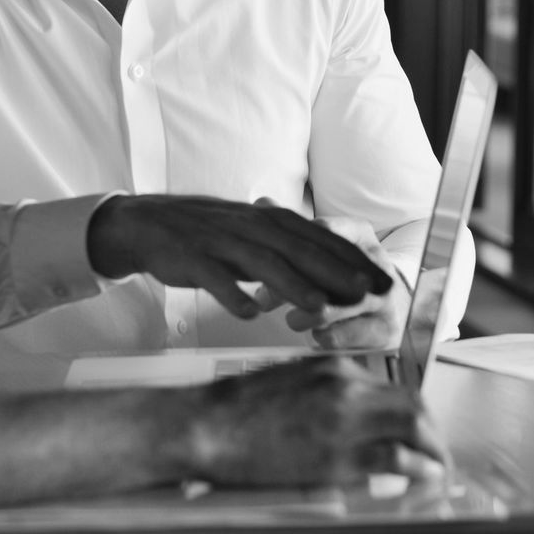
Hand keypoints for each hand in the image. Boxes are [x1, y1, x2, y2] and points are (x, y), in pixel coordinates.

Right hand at [86, 195, 392, 319]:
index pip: (321, 238)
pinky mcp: (192, 258)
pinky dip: (232, 294)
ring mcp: (221, 242)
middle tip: (365, 294)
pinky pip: (214, 277)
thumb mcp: (254, 234)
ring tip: (318, 308)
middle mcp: (250, 227)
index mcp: (269, 220)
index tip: (382, 282)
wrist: (151, 224)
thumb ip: (290, 252)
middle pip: (299, 249)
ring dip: (292, 285)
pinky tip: (249, 313)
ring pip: (262, 263)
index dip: (354, 260)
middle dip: (336, 271)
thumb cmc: (208, 234)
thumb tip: (334, 277)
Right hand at [189, 355, 445, 487]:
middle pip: (413, 405)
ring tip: (437, 470)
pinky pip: (397, 460)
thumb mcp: (287, 381)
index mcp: (332, 367)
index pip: (393, 387)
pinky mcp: (337, 456)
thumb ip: (324, 389)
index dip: (414, 413)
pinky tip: (425, 478)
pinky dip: (419, 469)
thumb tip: (352, 410)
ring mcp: (344, 420)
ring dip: (433, 451)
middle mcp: (345, 387)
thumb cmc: (234, 410)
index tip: (418, 430)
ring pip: (414, 428)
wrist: (204, 426)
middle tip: (435, 453)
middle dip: (432, 432)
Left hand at [257, 218, 412, 351]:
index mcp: (359, 234)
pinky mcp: (384, 328)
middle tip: (266, 297)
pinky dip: (330, 336)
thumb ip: (288, 230)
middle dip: (296, 284)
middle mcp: (375, 263)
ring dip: (311, 314)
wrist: (384, 306)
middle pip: (331, 271)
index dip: (290, 246)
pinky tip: (316, 336)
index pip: (325, 233)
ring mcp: (383, 297)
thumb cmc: (339, 273)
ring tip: (291, 320)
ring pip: (343, 305)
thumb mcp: (318, 247)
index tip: (264, 259)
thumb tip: (261, 204)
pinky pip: (354, 333)